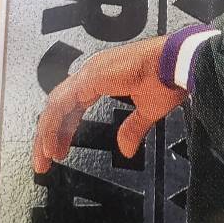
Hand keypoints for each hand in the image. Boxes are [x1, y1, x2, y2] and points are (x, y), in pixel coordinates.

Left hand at [32, 35, 186, 173]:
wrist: (179, 62)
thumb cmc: (169, 77)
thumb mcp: (147, 111)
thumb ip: (132, 129)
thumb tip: (126, 148)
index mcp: (102, 77)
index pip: (71, 107)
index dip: (63, 129)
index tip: (59, 150)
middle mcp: (92, 73)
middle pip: (58, 107)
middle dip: (48, 134)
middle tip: (44, 159)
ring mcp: (89, 73)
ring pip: (55, 106)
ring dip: (46, 133)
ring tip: (44, 157)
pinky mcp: (91, 77)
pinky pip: (62, 104)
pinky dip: (53, 125)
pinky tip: (51, 143)